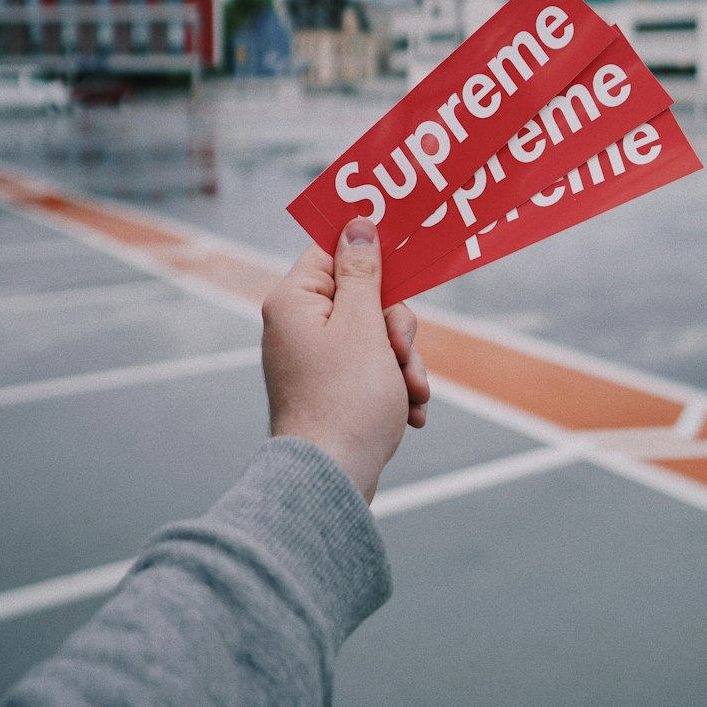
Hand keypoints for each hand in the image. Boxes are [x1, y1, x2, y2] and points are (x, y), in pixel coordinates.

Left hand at [261, 218, 429, 501]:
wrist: (331, 482)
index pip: (332, 252)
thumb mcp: (364, 325)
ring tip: (412, 395)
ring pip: (375, 337)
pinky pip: (370, 370)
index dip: (371, 259)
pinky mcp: (329, 390)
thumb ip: (362, 272)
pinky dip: (394, 386)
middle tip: (401, 353)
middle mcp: (297, 327)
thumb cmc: (345, 402)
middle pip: (363, 297)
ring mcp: (313, 360)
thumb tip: (356, 224)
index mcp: (294, 302)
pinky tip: (410, 414)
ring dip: (404, 362)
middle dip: (396, 328)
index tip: (402, 264)